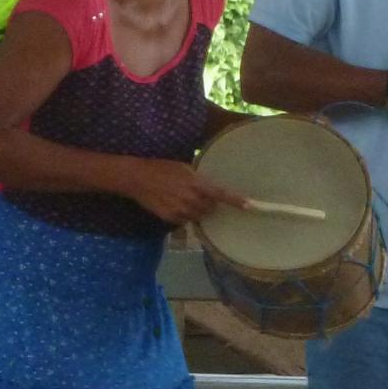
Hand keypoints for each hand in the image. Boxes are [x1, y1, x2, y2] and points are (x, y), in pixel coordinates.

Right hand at [124, 159, 245, 225]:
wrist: (137, 178)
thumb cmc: (162, 168)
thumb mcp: (184, 168)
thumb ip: (199, 180)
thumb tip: (210, 188)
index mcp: (197, 184)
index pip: (221, 194)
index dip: (236, 200)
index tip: (250, 206)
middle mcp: (191, 199)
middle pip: (210, 209)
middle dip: (208, 204)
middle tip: (197, 195)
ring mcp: (181, 210)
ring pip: (198, 216)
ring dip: (196, 210)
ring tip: (182, 199)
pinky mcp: (171, 218)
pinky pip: (185, 221)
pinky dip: (183, 215)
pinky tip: (173, 204)